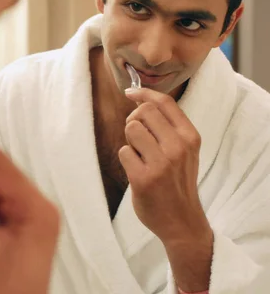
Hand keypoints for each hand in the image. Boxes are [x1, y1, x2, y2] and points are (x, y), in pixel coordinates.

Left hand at [121, 88, 211, 244]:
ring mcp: (161, 163)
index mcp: (190, 137)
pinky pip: (123, 151)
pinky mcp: (143, 178)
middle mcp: (178, 147)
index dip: (143, 93)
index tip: (130, 92)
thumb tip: (140, 100)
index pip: (165, 103)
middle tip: (137, 137)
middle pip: (143, 112)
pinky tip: (137, 171)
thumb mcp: (185, 151)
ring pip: (131, 128)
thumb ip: (168, 127)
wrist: (182, 221)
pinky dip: (127, 159)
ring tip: (140, 155)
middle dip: (134, 119)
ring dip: (130, 140)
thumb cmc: (178, 181)